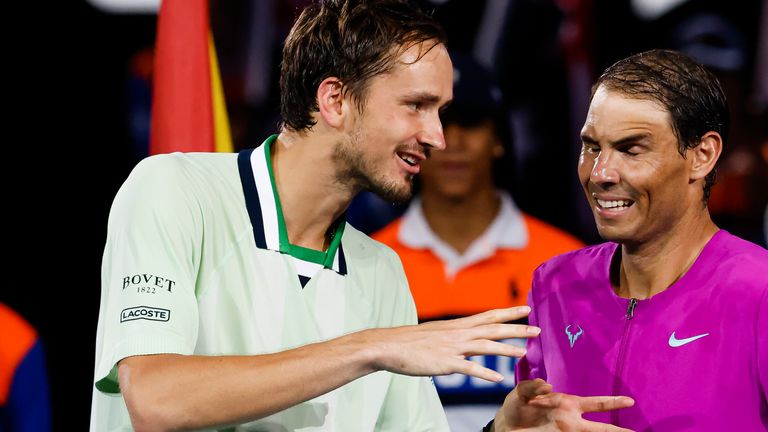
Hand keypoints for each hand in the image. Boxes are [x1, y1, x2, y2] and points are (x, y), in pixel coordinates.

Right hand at [364, 307, 538, 381]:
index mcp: (457, 325)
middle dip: (516, 329)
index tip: (527, 308)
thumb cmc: (411, 341)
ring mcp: (452, 348)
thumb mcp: (437, 333)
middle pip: (493, 329)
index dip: (509, 312)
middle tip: (537, 329)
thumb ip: (454, 336)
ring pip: (485, 346)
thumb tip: (466, 340)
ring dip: (506, 349)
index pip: (488, 315)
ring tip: (524, 353)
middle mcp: (458, 333)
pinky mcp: (444, 363)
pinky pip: (468, 368)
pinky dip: (484, 373)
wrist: (389, 346)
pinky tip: (498, 379)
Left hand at [493, 379, 634, 431]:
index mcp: (567, 404)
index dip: (613, 402)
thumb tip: (548, 385)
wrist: (504, 428)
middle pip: (600, 429)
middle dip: (618, 431)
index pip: (596, 404)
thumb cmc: (516, 407)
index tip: (631, 401)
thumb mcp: (520, 393)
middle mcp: (571, 421)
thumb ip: (532, 387)